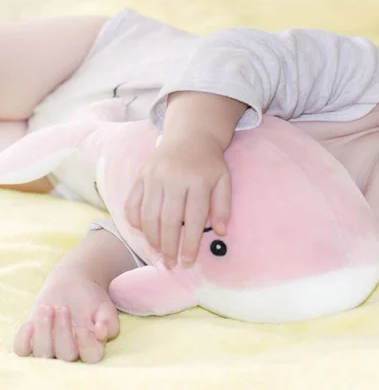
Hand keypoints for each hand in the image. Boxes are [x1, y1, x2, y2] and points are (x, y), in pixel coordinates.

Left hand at [13, 267, 118, 362]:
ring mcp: (50, 346)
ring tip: (48, 307)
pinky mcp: (33, 340)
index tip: (82, 329)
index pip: (91, 357)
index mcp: (93, 346)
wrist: (73, 285)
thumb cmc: (92, 298)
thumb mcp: (105, 306)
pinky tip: (30, 323)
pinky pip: (23, 349)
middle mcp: (71, 351)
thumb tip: (101, 333)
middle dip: (62, 332)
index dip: (86, 346)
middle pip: (66, 355)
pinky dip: (24, 339)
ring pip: (43, 353)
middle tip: (63, 308)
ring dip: (44, 330)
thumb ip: (109, 321)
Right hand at [125, 133, 230, 267]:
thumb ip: (223, 206)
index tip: (189, 262)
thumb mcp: (224, 180)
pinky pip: (132, 203)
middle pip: (168, 220)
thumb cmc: (209, 163)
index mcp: (197, 180)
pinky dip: (135, 221)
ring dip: (151, 238)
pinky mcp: (141, 175)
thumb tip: (221, 232)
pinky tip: (143, 233)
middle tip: (170, 264)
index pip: (193, 219)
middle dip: (169, 246)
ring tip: (158, 253)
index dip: (190, 243)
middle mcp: (173, 177)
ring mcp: (153, 175)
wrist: (190, 135)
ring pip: (148, 214)